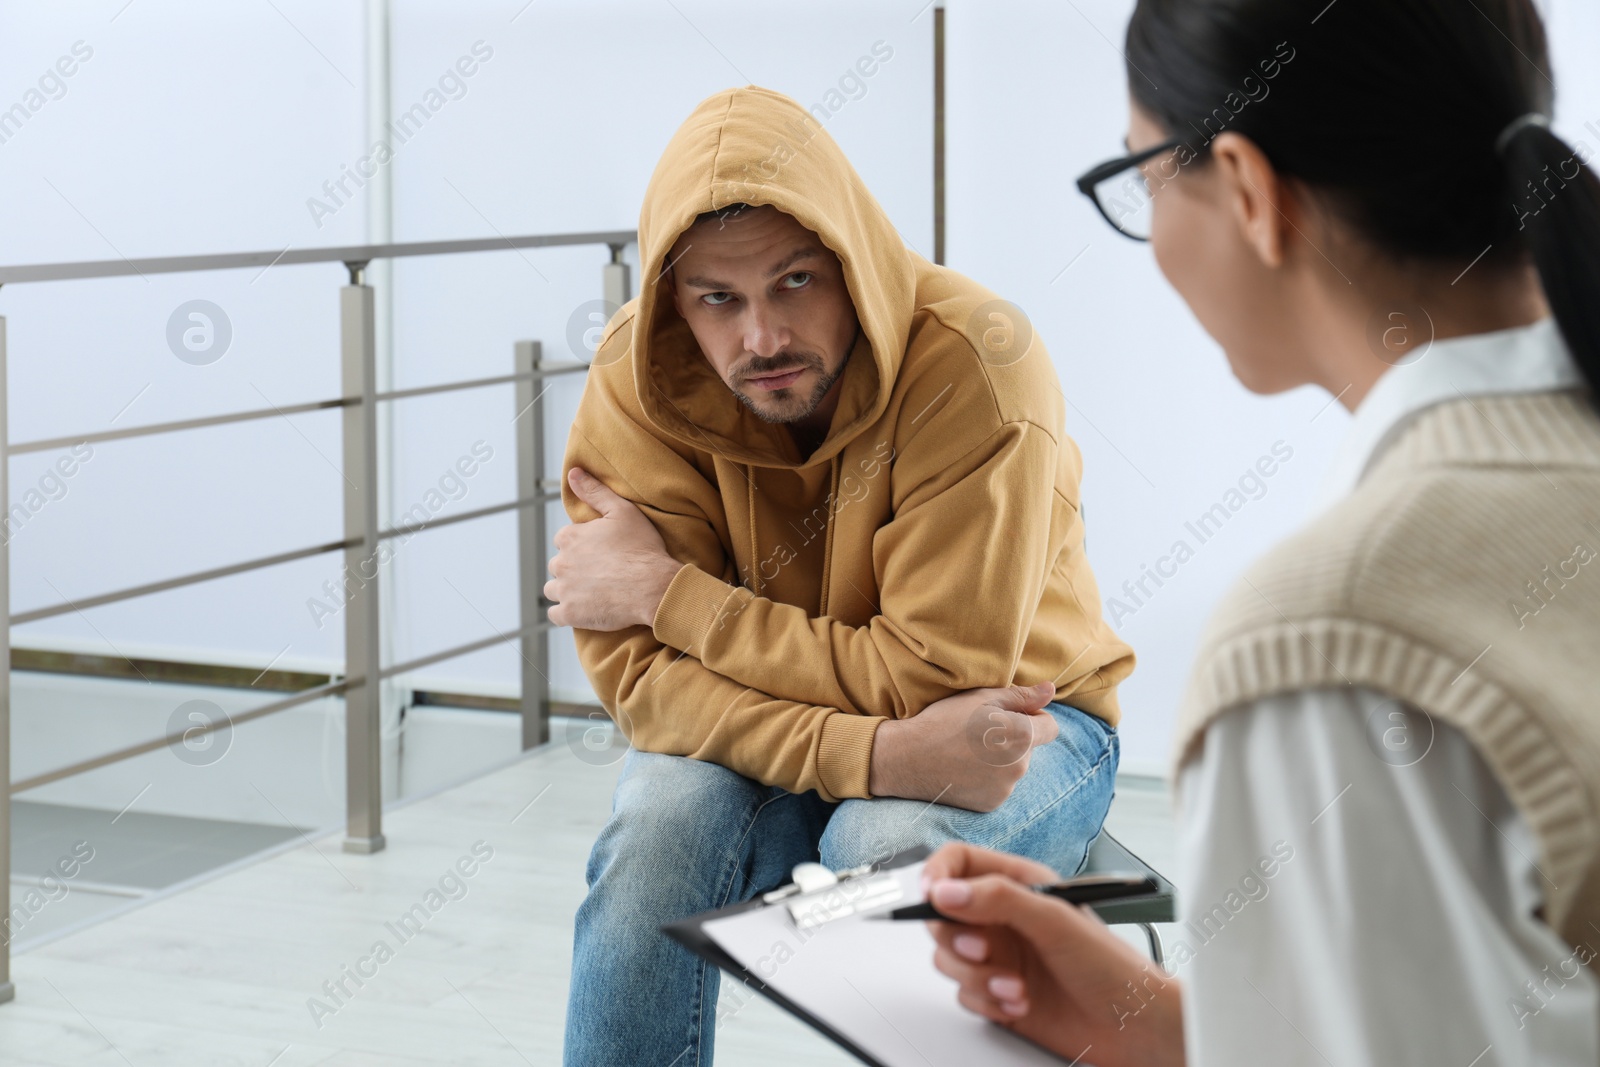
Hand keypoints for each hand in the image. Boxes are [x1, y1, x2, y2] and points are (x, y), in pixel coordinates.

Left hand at [545, 468, 683, 630]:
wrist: (653, 586)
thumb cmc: (642, 548)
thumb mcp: (622, 511)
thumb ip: (595, 491)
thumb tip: (573, 473)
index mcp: (570, 537)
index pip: (564, 540)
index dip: (582, 545)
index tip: (599, 552)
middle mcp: (561, 562)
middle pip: (558, 565)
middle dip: (572, 568)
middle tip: (598, 573)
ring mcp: (564, 590)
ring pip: (553, 589)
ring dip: (566, 590)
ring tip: (590, 592)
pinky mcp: (570, 614)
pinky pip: (556, 615)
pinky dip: (566, 613)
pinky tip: (583, 610)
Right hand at [867, 683, 1059, 811]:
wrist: (909, 758)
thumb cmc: (944, 721)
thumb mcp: (982, 698)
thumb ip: (1021, 696)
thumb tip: (1051, 689)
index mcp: (1022, 736)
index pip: (1050, 727)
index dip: (1034, 717)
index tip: (1009, 715)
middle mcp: (1020, 766)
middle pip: (1030, 748)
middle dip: (1014, 738)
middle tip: (979, 731)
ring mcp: (1006, 788)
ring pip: (1014, 768)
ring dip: (1001, 759)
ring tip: (968, 750)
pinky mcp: (991, 803)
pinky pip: (999, 786)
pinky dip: (988, 778)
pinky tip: (964, 768)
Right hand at [921, 842, 1184, 1066]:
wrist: (1132, 1026)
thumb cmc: (1111, 966)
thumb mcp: (1055, 919)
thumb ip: (998, 899)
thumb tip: (947, 892)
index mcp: (1018, 883)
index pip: (959, 863)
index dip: (937, 875)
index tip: (932, 895)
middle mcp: (1004, 917)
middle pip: (942, 914)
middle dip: (956, 937)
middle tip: (982, 949)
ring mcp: (998, 956)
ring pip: (948, 958)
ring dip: (977, 976)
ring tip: (1014, 986)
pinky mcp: (996, 991)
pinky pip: (964, 993)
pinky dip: (987, 1000)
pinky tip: (1018, 1002)